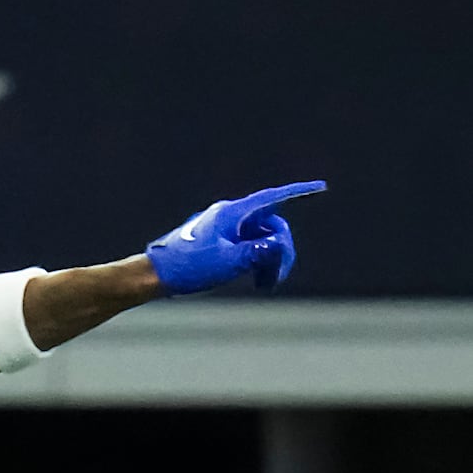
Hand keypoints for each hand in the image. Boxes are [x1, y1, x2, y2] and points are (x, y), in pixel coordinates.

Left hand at [146, 182, 325, 294]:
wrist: (153, 276)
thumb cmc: (188, 267)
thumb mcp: (230, 261)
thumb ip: (259, 252)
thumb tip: (278, 246)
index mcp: (232, 214)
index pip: (272, 198)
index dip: (298, 192)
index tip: (320, 187)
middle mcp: (229, 217)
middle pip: (270, 226)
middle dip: (280, 250)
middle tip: (276, 279)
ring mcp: (221, 229)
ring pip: (259, 239)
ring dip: (268, 259)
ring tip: (264, 285)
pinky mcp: (216, 242)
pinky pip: (246, 246)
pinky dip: (255, 261)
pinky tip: (255, 280)